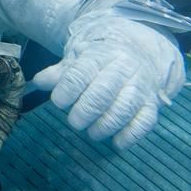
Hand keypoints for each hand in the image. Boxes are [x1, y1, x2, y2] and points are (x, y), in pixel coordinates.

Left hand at [32, 16, 184, 149]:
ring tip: (92, 133)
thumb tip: (37, 83)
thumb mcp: (77, 57)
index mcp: (100, 54)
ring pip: (124, 108)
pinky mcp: (152, 102)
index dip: (67, 90)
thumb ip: (59, 72)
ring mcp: (140, 85)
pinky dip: (131, 135)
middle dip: (84, 112)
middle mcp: (123, 68)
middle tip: (74, 122)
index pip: (81, 73)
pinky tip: (117, 143)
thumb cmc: (100, 57)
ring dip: (105, 126)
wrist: (139, 47)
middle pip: (102, 93)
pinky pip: (145, 121)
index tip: (59, 101)